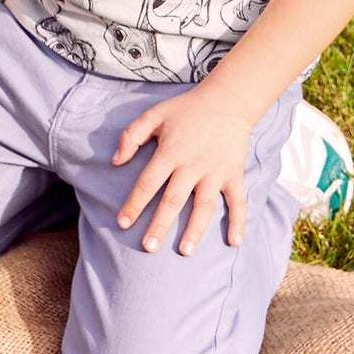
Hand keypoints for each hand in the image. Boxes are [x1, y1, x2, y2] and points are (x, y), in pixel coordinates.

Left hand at [113, 85, 255, 254]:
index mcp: (170, 152)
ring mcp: (215, 172)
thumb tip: (115, 161)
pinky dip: (238, 221)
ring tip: (185, 251)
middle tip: (148, 247)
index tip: (122, 223)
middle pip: (173, 200)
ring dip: (195, 230)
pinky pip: (238, 201)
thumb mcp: (153, 115)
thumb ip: (131, 136)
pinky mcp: (234, 174)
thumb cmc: (185, 110)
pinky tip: (234, 242)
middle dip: (160, 225)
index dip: (134, 204)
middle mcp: (192, 165)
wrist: (226, 101)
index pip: (147, 183)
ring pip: (204, 206)